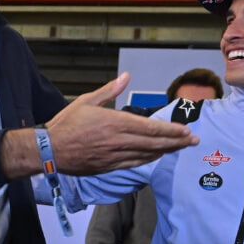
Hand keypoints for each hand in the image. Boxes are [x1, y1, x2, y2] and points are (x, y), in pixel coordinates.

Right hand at [46, 72, 198, 174]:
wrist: (50, 150)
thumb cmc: (66, 123)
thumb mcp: (86, 101)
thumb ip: (109, 90)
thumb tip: (126, 77)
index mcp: (114, 122)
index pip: (150, 128)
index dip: (171, 130)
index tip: (186, 130)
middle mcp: (118, 141)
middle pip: (154, 143)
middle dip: (177, 142)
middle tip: (193, 141)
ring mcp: (115, 156)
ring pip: (147, 155)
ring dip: (166, 151)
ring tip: (180, 148)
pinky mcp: (109, 167)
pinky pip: (135, 164)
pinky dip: (149, 159)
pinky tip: (157, 156)